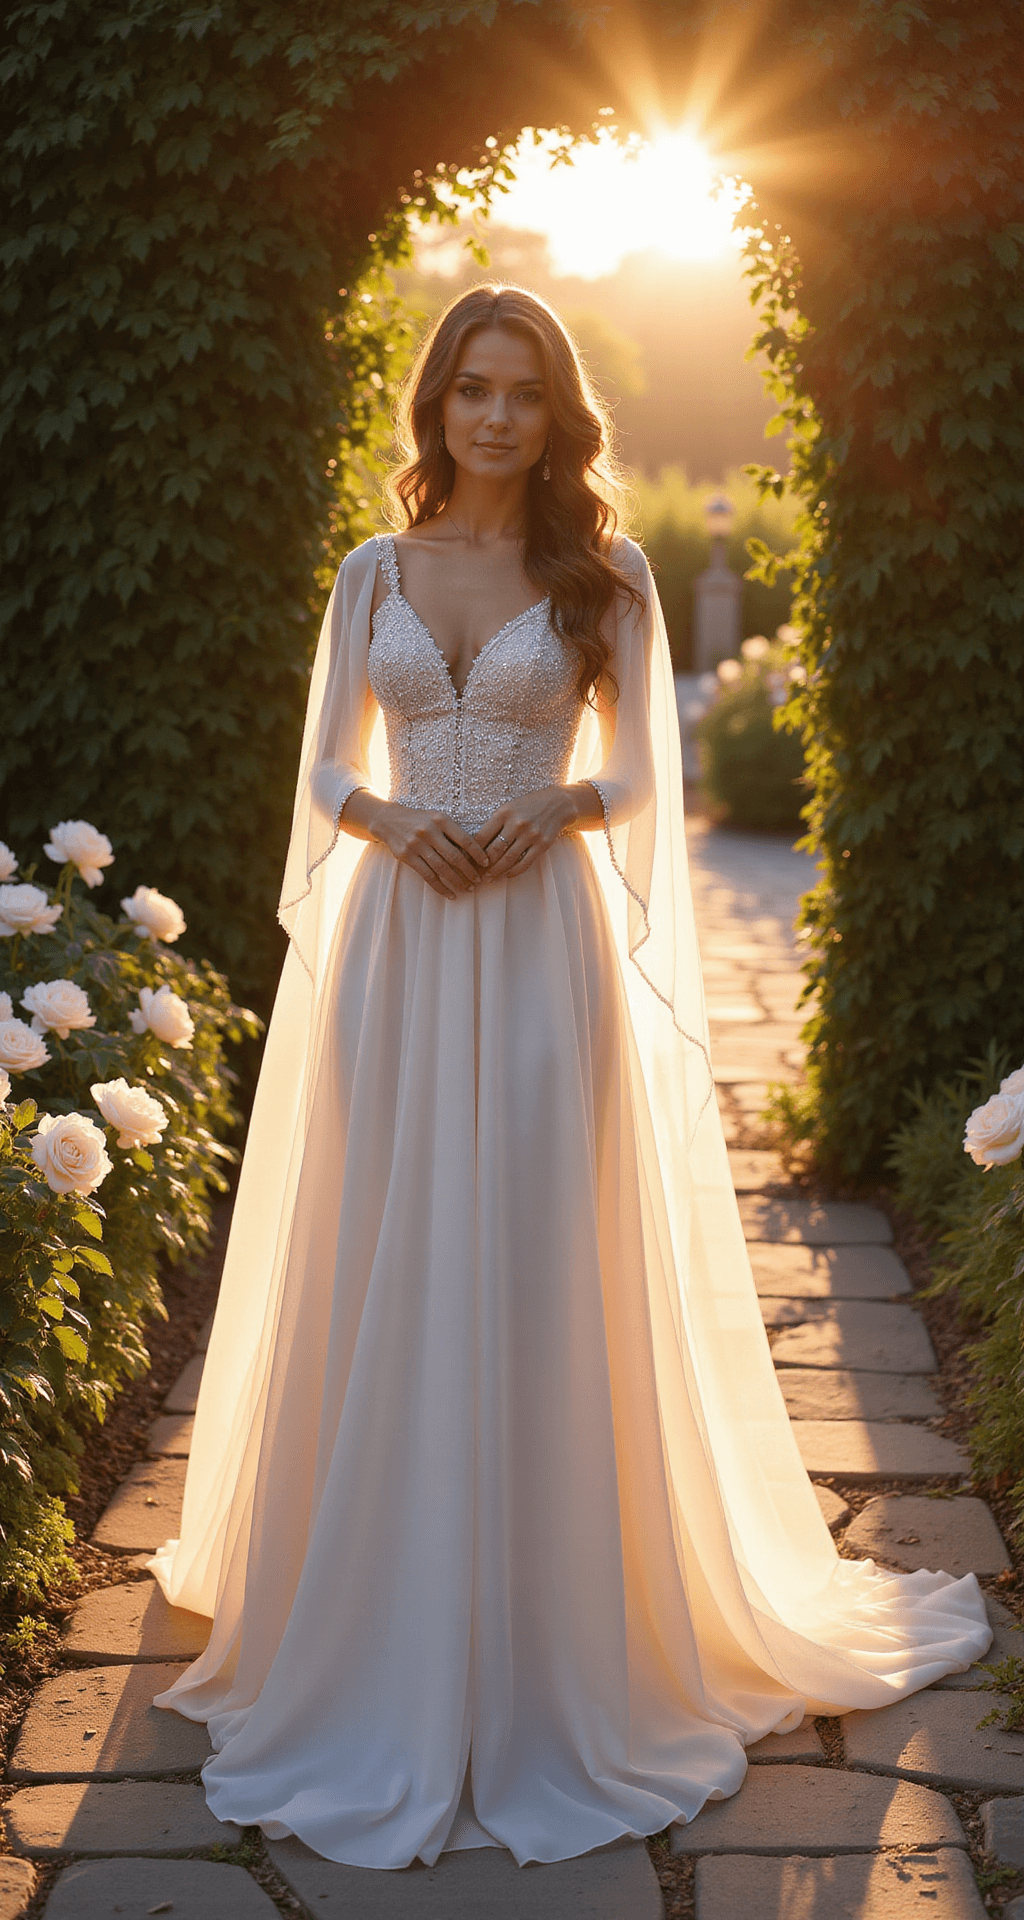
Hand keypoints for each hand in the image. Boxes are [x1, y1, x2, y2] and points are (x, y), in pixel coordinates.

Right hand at [358, 798, 488, 899]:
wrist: (388, 820)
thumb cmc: (420, 820)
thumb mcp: (437, 818)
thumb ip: (452, 832)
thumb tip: (475, 853)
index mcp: (441, 820)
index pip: (464, 839)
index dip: (477, 853)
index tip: (486, 863)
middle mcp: (429, 831)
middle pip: (454, 856)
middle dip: (469, 871)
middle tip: (478, 880)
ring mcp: (416, 844)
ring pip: (441, 868)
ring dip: (457, 881)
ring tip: (468, 888)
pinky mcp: (407, 856)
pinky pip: (427, 876)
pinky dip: (440, 887)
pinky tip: (450, 894)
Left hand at [476, 785, 592, 881]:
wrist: (558, 803)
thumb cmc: (528, 806)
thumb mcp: (509, 808)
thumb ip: (495, 823)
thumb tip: (477, 844)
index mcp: (504, 813)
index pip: (483, 836)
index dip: (473, 851)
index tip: (467, 860)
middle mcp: (517, 823)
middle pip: (494, 850)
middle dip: (483, 866)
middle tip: (475, 874)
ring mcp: (531, 834)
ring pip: (508, 859)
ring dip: (496, 871)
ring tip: (489, 878)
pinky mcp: (543, 844)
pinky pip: (525, 863)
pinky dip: (514, 872)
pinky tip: (507, 875)